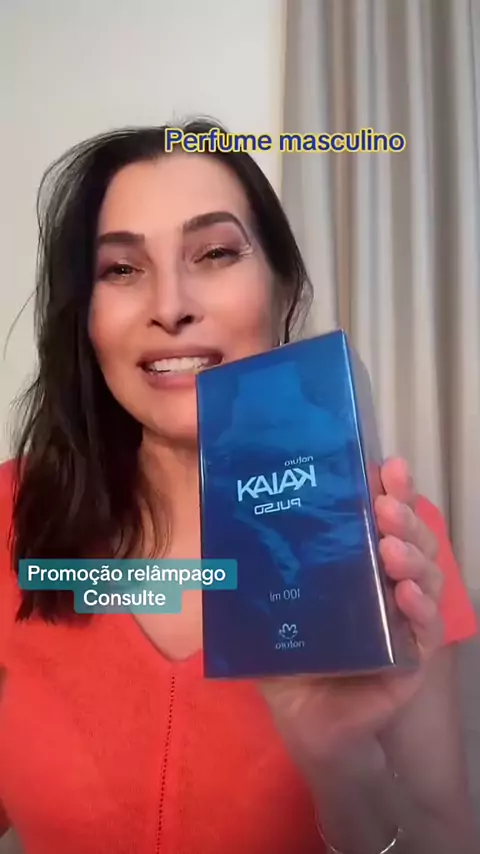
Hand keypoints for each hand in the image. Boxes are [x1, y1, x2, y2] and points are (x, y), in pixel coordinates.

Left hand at [259, 457, 443, 766]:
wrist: (303, 719)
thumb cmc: (289, 654)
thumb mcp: (265, 608)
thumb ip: (247, 574)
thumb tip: (212, 527)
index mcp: (357, 561)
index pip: (380, 517)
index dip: (390, 488)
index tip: (386, 466)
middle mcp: (386, 580)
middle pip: (410, 537)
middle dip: (402, 516)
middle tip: (385, 504)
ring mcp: (402, 617)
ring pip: (425, 576)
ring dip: (412, 556)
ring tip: (390, 547)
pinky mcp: (411, 657)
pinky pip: (425, 630)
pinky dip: (420, 610)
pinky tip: (404, 595)